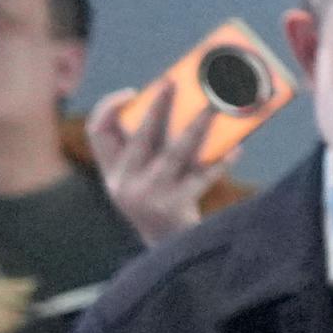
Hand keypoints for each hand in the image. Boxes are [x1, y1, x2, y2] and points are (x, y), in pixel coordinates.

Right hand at [83, 76, 219, 247]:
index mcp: (112, 173)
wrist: (169, 251)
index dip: (109, 108)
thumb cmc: (161, 201)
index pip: (97, 133)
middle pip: (141, 136)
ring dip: (197, 126)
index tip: (133, 92)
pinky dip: (219, 162)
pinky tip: (235, 149)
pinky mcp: (175, 207)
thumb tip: (189, 105)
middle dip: (158, 106)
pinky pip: (201, 177)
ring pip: (175, 152)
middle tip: (174, 81)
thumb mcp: (143, 178)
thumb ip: (152, 149)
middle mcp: (124, 184)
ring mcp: (150, 196)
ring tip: (215, 106)